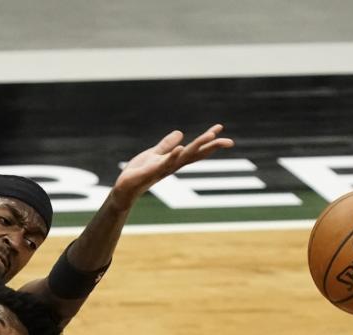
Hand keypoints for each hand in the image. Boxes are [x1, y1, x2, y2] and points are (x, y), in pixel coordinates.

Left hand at [111, 124, 234, 207]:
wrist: (124, 189)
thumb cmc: (139, 173)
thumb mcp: (154, 154)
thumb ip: (166, 145)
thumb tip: (180, 133)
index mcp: (174, 160)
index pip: (194, 149)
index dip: (207, 140)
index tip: (220, 128)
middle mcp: (172, 165)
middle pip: (195, 154)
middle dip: (211, 146)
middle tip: (228, 141)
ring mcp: (163, 169)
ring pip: (184, 157)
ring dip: (197, 147)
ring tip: (210, 137)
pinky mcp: (151, 171)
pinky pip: (164, 163)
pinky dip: (173, 156)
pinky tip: (181, 147)